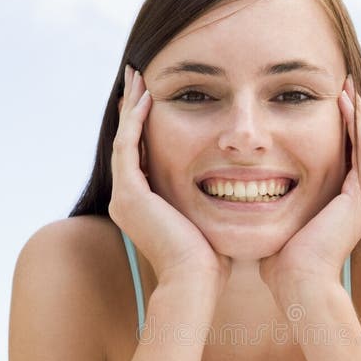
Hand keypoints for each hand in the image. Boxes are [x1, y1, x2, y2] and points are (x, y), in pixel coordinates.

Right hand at [108, 64, 231, 292]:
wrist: (195, 283)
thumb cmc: (211, 264)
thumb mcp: (209, 225)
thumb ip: (211, 207)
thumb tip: (236, 196)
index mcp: (142, 208)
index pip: (141, 156)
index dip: (146, 127)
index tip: (156, 100)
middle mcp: (126, 200)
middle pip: (127, 143)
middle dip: (133, 109)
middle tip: (138, 78)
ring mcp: (124, 197)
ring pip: (124, 139)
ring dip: (132, 106)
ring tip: (139, 77)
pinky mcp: (129, 194)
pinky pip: (129, 146)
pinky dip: (137, 121)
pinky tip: (150, 98)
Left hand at [259, 74, 360, 303]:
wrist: (297, 286)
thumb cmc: (280, 263)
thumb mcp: (277, 221)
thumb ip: (272, 203)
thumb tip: (246, 189)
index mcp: (343, 203)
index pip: (345, 153)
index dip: (338, 125)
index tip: (320, 99)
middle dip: (351, 112)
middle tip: (338, 82)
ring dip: (356, 112)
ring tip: (343, 85)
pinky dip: (356, 125)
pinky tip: (344, 103)